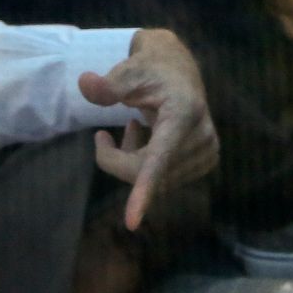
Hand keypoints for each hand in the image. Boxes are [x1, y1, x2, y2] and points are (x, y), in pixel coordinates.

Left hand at [78, 29, 217, 230]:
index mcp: (184, 112)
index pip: (161, 156)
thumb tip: (84, 84)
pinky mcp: (207, 161)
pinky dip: (147, 167)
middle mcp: (202, 135)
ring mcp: (208, 151)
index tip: (131, 222)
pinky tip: (148, 139)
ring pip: (155, 181)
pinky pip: (165, 180)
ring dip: (132, 162)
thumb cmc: (150, 70)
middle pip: (146, 172)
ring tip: (131, 129)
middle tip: (101, 137)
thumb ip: (107, 84)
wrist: (180, 70)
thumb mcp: (127, 71)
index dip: (144, 190)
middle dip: (117, 161)